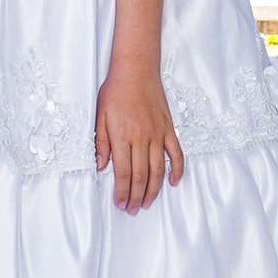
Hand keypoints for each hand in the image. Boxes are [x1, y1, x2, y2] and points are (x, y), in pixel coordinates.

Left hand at [94, 65, 184, 213]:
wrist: (136, 70)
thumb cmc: (116, 90)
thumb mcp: (99, 116)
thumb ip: (101, 143)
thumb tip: (101, 166)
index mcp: (123, 136)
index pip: (122, 172)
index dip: (122, 191)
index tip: (120, 202)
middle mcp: (142, 138)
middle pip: (140, 175)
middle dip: (136, 196)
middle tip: (132, 208)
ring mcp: (158, 134)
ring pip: (158, 169)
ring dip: (154, 189)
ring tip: (147, 202)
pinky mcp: (168, 129)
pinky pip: (176, 153)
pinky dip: (177, 170)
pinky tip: (173, 182)